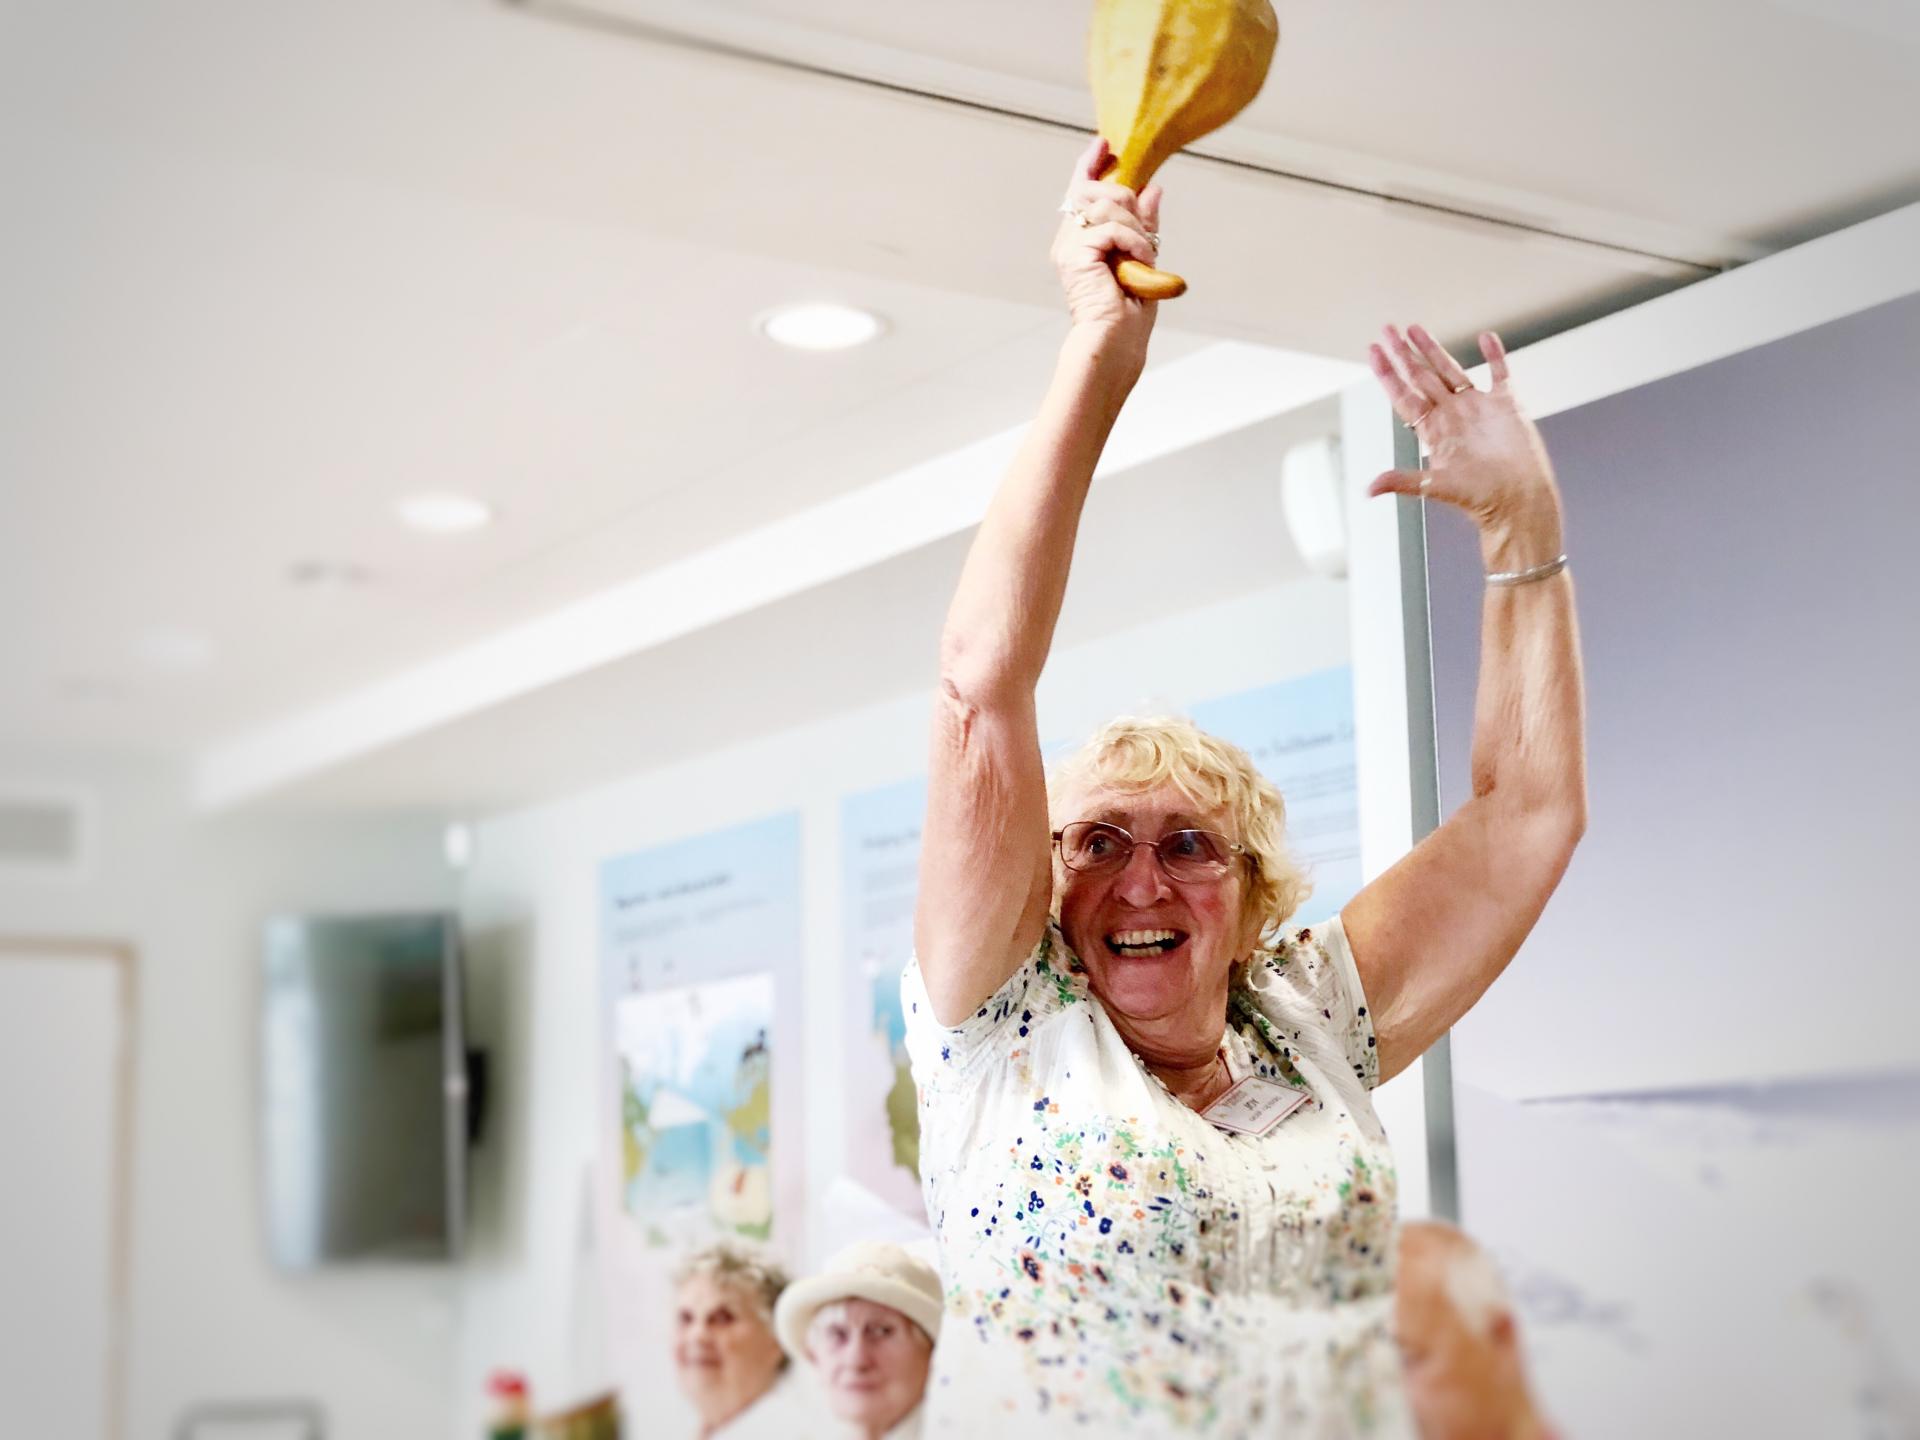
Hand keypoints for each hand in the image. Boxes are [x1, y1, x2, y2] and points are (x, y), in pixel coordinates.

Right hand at [1052, 138, 1161, 345]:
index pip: (1080, 190)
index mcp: (1080, 239)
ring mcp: (1069, 246)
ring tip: (1144, 255)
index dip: (1091, 163)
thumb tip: (1153, 187)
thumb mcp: (1144, 255)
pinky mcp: (1075, 254)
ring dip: (1135, 226)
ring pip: (1106, 205)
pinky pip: (1111, 227)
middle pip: (1094, 189)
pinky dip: (1134, 241)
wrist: (1118, 341)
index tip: (1105, 143)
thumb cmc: (1129, 311)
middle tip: (1143, 230)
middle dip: (1125, 198)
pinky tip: (1140, 261)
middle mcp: (1069, 240)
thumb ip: (1144, 223)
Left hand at [1367, 325, 1563, 564]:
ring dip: (1434, 349)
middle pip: (1422, 377)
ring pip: (1451, 370)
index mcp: (1433, 431)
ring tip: (1415, 328)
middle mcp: (1452, 416)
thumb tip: (1370, 489)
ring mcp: (1478, 408)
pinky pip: (1499, 374)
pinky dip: (1495, 355)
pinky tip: (1486, 338)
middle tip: (1387, 329)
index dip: (1388, 374)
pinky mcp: (1506, 406)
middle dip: (1404, 354)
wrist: (1519, 501)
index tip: (1374, 351)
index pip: (1404, 396)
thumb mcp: (1436, 487)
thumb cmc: (1480, 498)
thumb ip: (1403, 481)